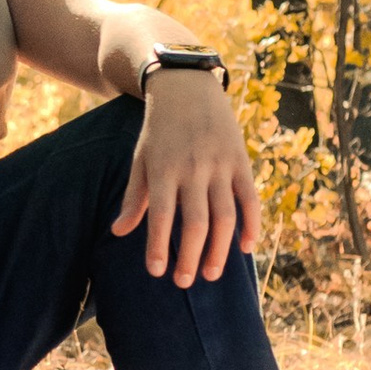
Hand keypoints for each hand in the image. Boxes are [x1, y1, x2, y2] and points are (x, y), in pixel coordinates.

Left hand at [113, 72, 260, 287]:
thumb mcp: (141, 158)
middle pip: (196, 222)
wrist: (188, 86)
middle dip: (191, 257)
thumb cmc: (159, 129)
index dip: (158, 246)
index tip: (156, 273)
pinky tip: (245, 248)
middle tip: (184, 282)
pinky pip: (249, 199)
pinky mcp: (241, 161)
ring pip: (225, 216)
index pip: (161, 215)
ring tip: (211, 274)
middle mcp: (193, 168)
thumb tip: (118, 233)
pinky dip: (251, 224)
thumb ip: (133, 197)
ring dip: (220, 249)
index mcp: (164, 168)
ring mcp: (220, 165)